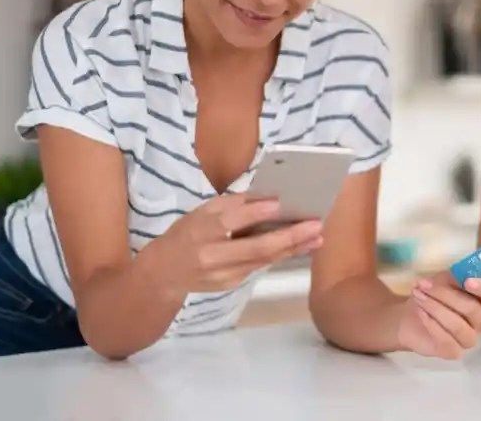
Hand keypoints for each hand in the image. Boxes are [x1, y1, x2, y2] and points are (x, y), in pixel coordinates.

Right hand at [146, 193, 322, 295]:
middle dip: (289, 237)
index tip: (279, 203)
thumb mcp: (201, 212)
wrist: (164, 272)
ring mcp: (222, 273)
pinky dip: (279, 256)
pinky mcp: (230, 284)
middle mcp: (212, 254)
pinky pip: (259, 267)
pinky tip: (299, 247)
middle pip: (255, 247)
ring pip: (263, 260)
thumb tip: (267, 196)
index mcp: (202, 229)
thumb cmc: (187, 233)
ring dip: (293, 249)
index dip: (255, 212)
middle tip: (315, 225)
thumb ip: (231, 206)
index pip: (231, 220)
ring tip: (317, 238)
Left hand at [396, 271, 480, 359]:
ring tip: (418, 295)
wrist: (411, 315)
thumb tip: (459, 272)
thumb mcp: (443, 279)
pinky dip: (431, 323)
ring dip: (435, 308)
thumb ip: (454, 276)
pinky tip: (420, 311)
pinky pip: (446, 340)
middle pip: (473, 310)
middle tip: (424, 285)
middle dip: (446, 295)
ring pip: (458, 326)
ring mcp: (470, 338)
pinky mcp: (455, 352)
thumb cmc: (433, 293)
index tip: (467, 281)